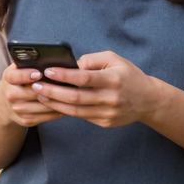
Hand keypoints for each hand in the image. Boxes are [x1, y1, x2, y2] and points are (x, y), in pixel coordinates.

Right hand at [0, 64, 64, 127]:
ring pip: (42, 106)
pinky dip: (57, 111)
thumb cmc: (19, 82)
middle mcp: (10, 94)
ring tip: (70, 94)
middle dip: (49, 89)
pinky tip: (66, 105)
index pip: (14, 76)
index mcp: (8, 78)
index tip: (39, 73)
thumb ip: (30, 63)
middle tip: (65, 84)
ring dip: (57, 100)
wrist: (5, 105)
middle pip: (32, 93)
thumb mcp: (19, 69)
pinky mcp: (25, 120)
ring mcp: (17, 109)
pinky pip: (45, 117)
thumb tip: (50, 60)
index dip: (26, 75)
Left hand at [32, 51, 169, 128]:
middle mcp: (110, 98)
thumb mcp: (114, 59)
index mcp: (113, 80)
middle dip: (52, 92)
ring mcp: (107, 113)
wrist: (148, 100)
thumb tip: (71, 66)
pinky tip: (53, 104)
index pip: (84, 78)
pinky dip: (65, 110)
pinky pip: (81, 117)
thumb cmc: (127, 75)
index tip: (47, 71)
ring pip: (75, 111)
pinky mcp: (105, 123)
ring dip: (54, 103)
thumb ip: (92, 60)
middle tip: (35, 86)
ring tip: (40, 95)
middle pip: (76, 97)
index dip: (64, 76)